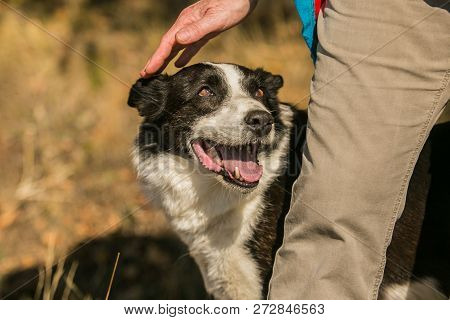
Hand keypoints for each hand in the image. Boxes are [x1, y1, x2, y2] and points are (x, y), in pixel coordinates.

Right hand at [140, 0, 257, 76]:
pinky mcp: (204, 31)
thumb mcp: (215, 18)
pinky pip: (189, 47)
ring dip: (165, 60)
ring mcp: (194, 27)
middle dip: (156, 61)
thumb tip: (178, 40)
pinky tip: (178, 64)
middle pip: (167, 46)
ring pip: (175, 47)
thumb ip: (197, 30)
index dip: (157, 58)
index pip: (167, 43)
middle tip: (144, 76)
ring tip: (155, 72)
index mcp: (186, 22)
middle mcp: (187, 25)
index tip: (147, 71)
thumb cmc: (232, 4)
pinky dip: (182, 56)